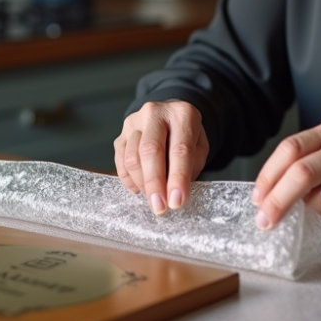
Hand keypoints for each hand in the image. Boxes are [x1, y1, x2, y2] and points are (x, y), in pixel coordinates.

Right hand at [114, 100, 208, 215]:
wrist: (170, 115)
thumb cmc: (187, 135)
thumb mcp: (200, 146)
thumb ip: (191, 166)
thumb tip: (174, 192)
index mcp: (182, 114)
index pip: (180, 149)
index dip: (178, 178)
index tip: (176, 201)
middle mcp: (155, 113)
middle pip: (150, 150)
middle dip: (155, 183)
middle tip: (159, 207)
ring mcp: (134, 122)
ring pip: (132, 158)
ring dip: (143, 184)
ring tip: (154, 196)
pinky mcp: (120, 134)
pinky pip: (120, 162)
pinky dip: (129, 180)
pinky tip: (140, 188)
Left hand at [251, 120, 320, 229]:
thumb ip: (308, 157)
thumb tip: (271, 191)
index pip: (290, 150)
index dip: (268, 176)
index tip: (258, 197)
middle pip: (301, 175)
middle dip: (277, 202)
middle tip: (264, 220)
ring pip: (319, 202)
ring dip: (307, 213)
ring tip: (310, 211)